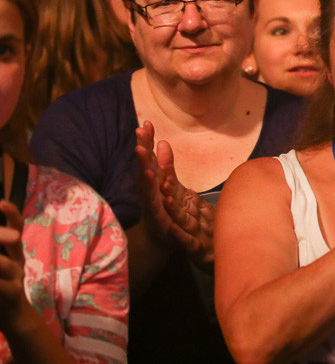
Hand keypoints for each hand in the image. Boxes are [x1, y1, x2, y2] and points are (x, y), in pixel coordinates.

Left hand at [0, 200, 32, 334]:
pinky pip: (5, 287)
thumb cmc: (2, 289)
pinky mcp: (12, 296)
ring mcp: (17, 278)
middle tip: (3, 230)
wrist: (16, 319)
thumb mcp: (2, 267)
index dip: (11, 213)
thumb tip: (4, 236)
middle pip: (15, 240)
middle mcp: (18, 261)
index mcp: (14, 252)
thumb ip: (2, 248)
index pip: (17, 226)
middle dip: (2, 234)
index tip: (0, 203)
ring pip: (8, 264)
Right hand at [135, 122, 215, 269]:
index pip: (147, 158)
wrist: (162, 241)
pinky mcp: (161, 221)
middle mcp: (148, 192)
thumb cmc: (163, 209)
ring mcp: (153, 206)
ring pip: (148, 188)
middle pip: (144, 168)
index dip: (146, 141)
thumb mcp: (166, 183)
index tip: (146, 122)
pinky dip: (162, 201)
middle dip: (142, 151)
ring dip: (146, 173)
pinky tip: (165, 192)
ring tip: (144, 157)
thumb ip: (165, 164)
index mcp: (150, 181)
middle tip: (140, 133)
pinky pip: (161, 210)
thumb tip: (162, 142)